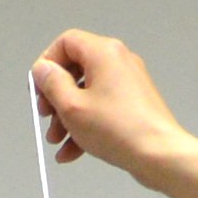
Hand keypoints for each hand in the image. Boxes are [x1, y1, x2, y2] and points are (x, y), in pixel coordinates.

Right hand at [32, 28, 197, 190]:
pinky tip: (72, 151)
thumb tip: (43, 69)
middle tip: (46, 116)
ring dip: (67, 116)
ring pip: (87, 93)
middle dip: (55, 96)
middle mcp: (118, 61)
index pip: (66, 42)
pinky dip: (85, 124)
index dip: (47, 63)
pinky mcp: (134, 103)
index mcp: (103, 52)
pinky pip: (102, 107)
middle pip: (75, 69)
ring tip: (57, 141)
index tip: (37, 87)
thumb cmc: (119, 129)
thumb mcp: (72, 106)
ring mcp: (128, 82)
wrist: (159, 155)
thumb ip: (52, 83)